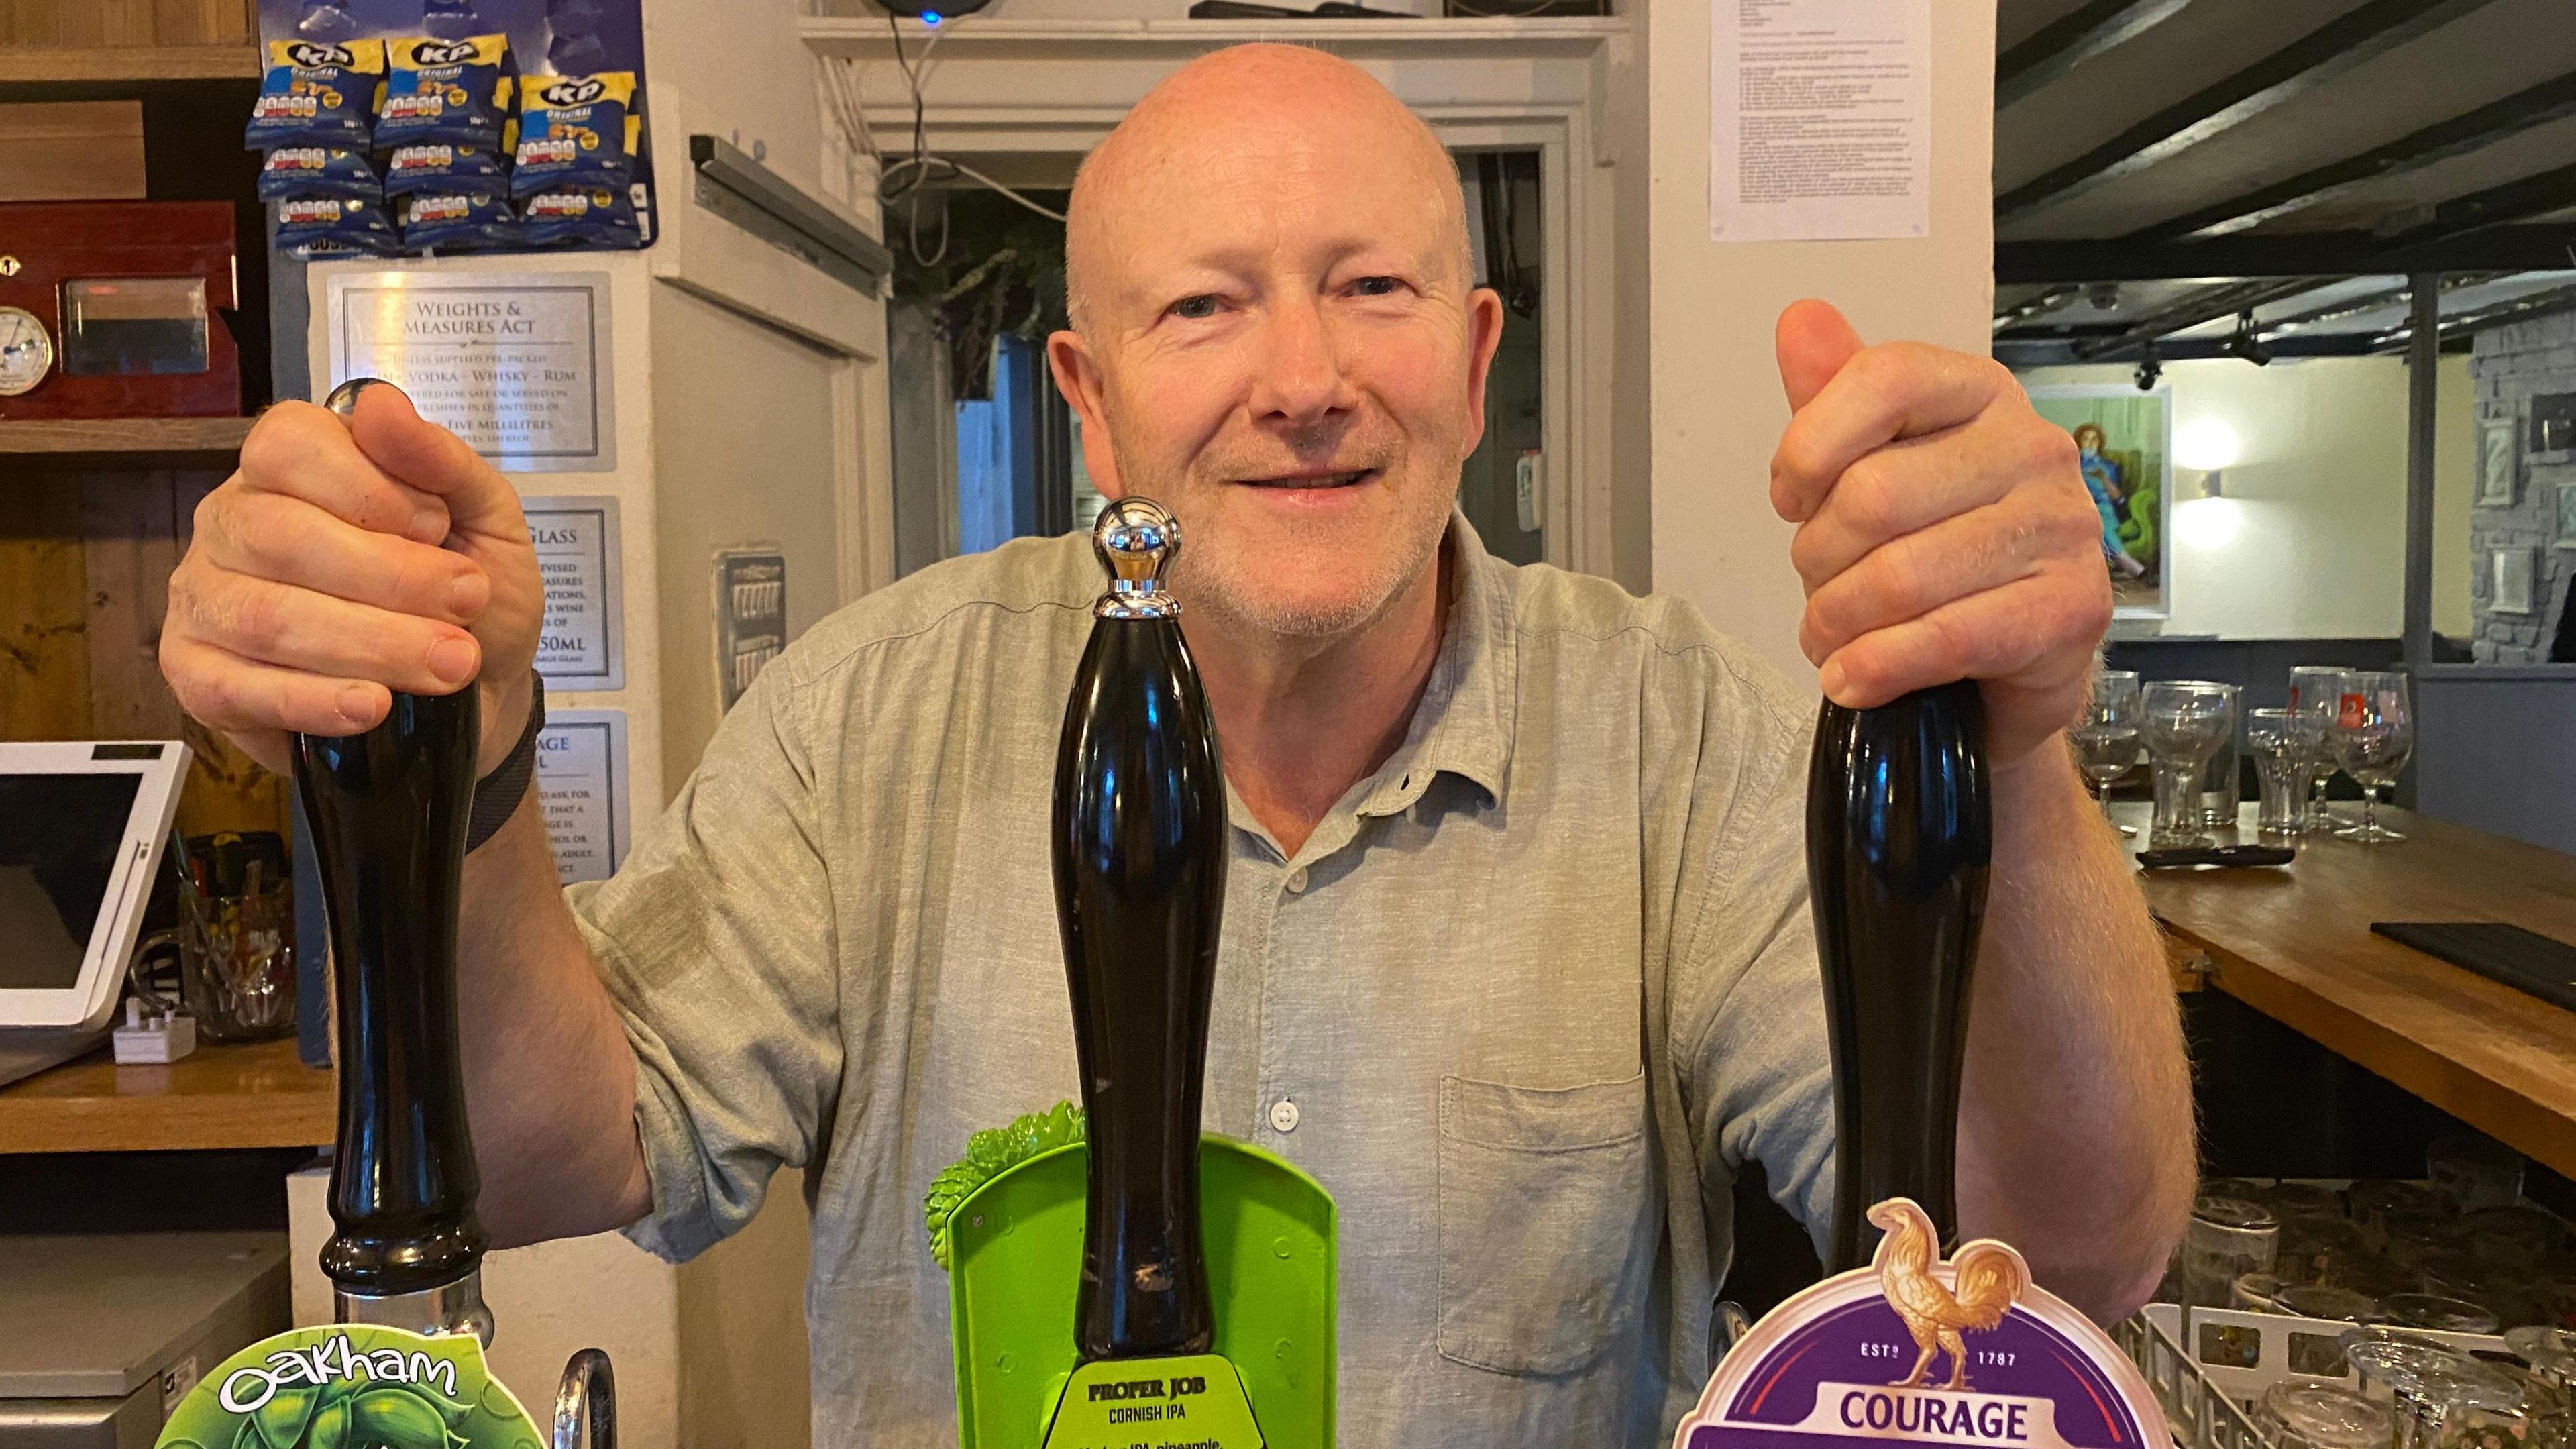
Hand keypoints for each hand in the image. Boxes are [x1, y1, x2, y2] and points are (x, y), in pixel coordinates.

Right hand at [161, 384, 543, 776]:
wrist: (476, 692)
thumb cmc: (468, 597)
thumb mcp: (485, 520)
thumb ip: (440, 462)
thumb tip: (381, 405)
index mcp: (292, 467)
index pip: (289, 445)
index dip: (370, 487)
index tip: (438, 526)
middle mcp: (233, 522)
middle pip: (278, 534)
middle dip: (389, 577)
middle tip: (465, 605)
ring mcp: (205, 598)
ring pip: (266, 616)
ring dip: (370, 644)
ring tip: (448, 663)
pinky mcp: (198, 675)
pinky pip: (235, 687)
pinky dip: (313, 700)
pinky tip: (371, 706)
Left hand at [1769, 299, 2109, 766]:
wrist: (2004, 663)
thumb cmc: (1932, 554)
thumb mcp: (1869, 472)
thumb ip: (1834, 401)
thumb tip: (1799, 320)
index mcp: (1979, 394)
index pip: (1885, 379)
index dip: (1810, 446)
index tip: (1789, 500)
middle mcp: (2032, 448)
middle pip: (1875, 494)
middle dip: (1817, 560)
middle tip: (1816, 592)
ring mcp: (2061, 528)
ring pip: (1901, 576)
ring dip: (1838, 623)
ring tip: (1831, 639)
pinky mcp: (2071, 609)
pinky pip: (1944, 637)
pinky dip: (1877, 667)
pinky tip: (1854, 677)